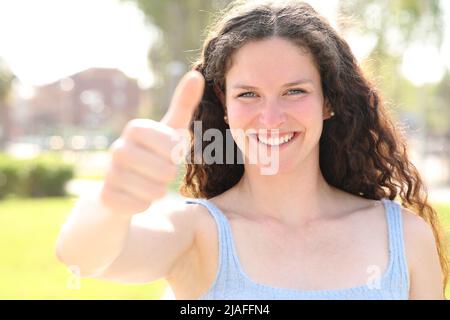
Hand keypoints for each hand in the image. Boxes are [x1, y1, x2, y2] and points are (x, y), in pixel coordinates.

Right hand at [100, 70, 204, 215]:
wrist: (121, 185)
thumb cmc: (152, 154)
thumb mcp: (170, 130)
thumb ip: (184, 104)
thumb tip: (197, 74)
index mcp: (135, 129)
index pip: (174, 147)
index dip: (176, 154)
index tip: (168, 153)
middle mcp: (118, 148)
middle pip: (166, 171)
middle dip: (168, 176)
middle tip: (156, 171)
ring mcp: (109, 173)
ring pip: (155, 192)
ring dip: (157, 192)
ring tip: (146, 183)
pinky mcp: (106, 197)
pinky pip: (140, 206)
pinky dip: (143, 205)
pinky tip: (134, 196)